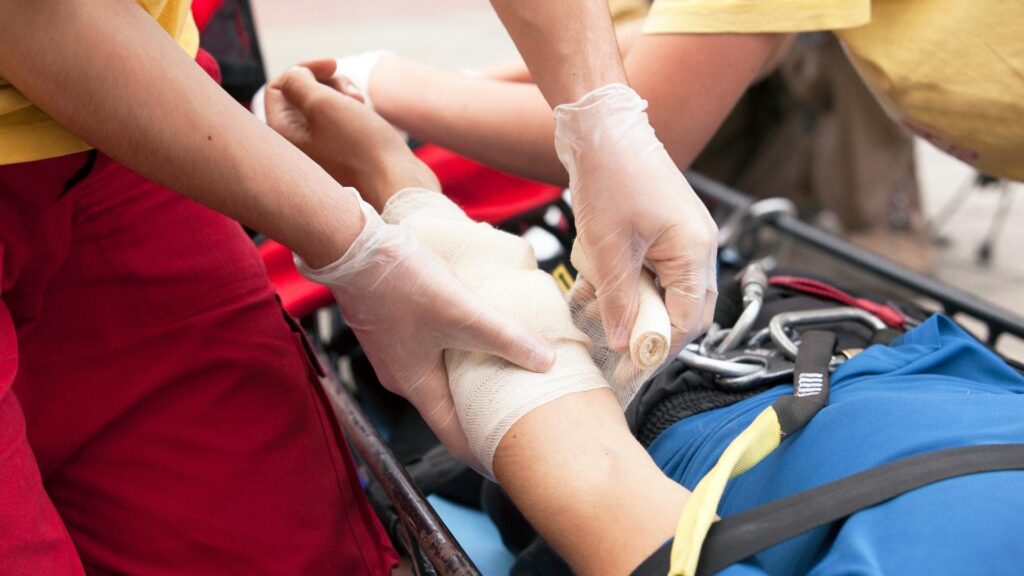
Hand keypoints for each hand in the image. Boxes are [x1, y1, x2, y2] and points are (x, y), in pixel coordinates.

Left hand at [264, 61, 437, 206]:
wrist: (397, 181)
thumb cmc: (360, 146)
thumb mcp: (322, 104)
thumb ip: (298, 82)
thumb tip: (296, 75)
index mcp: (283, 135)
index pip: (278, 87)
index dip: (304, 69)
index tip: (333, 65)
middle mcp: (297, 144)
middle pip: (301, 94)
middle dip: (327, 83)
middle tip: (351, 93)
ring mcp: (320, 149)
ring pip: (324, 104)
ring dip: (343, 94)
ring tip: (362, 105)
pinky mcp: (342, 152)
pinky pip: (340, 119)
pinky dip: (353, 110)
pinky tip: (369, 117)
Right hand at [296, 190, 555, 466]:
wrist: (351, 246)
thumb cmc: (399, 283)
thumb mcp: (462, 312)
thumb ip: (505, 337)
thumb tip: (547, 361)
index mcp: (415, 385)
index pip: (454, 434)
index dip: (483, 448)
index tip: (509, 459)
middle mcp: (401, 374)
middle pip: (448, 406)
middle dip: (480, 412)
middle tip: (517, 414)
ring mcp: (395, 349)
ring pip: (440, 375)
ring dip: (469, 379)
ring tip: (503, 375)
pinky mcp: (394, 324)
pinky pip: (431, 350)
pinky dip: (455, 352)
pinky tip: (474, 334)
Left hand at [554, 84, 717, 354]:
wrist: (601, 128)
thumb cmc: (612, 175)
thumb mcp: (608, 248)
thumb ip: (618, 300)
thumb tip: (623, 342)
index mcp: (695, 251)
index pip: (687, 321)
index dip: (658, 350)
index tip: (630, 370)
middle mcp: (696, 247)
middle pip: (682, 311)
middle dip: (647, 333)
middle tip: (615, 351)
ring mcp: (680, 238)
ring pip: (662, 293)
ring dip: (630, 308)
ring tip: (595, 313)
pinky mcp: (660, 232)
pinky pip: (649, 272)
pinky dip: (624, 285)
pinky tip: (592, 289)